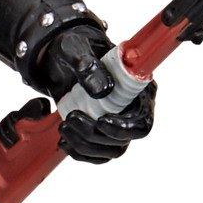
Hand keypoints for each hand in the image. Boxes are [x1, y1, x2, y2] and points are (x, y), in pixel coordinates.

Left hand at [40, 21, 156, 164]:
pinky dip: (79, 152)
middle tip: (71, 119)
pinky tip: (64, 141)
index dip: (125, 128)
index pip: (143, 122)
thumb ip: (88, 64)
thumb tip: (103, 90)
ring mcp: (116, 122)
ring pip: (110, 150)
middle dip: (95, 135)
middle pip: (124, 140)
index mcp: (138, 88)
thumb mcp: (75, 48)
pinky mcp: (101, 132)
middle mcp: (132, 109)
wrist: (60, 58)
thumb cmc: (73, 48)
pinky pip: (97, 154)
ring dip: (84, 145)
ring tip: (65, 126)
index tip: (101, 121)